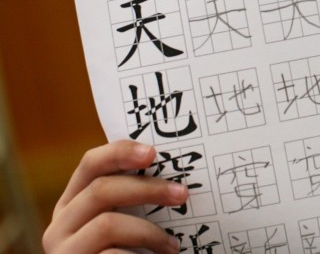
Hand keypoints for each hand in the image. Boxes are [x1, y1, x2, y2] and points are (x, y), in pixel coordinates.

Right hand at [43, 140, 184, 253]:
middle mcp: (60, 225)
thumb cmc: (124, 252)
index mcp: (73, 203)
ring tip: (172, 246)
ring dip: (149, 233)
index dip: (120, 152)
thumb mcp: (123, 222)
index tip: (153, 152)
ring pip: (108, 224)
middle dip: (148, 189)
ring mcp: (64, 251)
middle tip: (182, 194)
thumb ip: (132, 201)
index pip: (90, 164)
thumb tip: (174, 176)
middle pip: (102, 190)